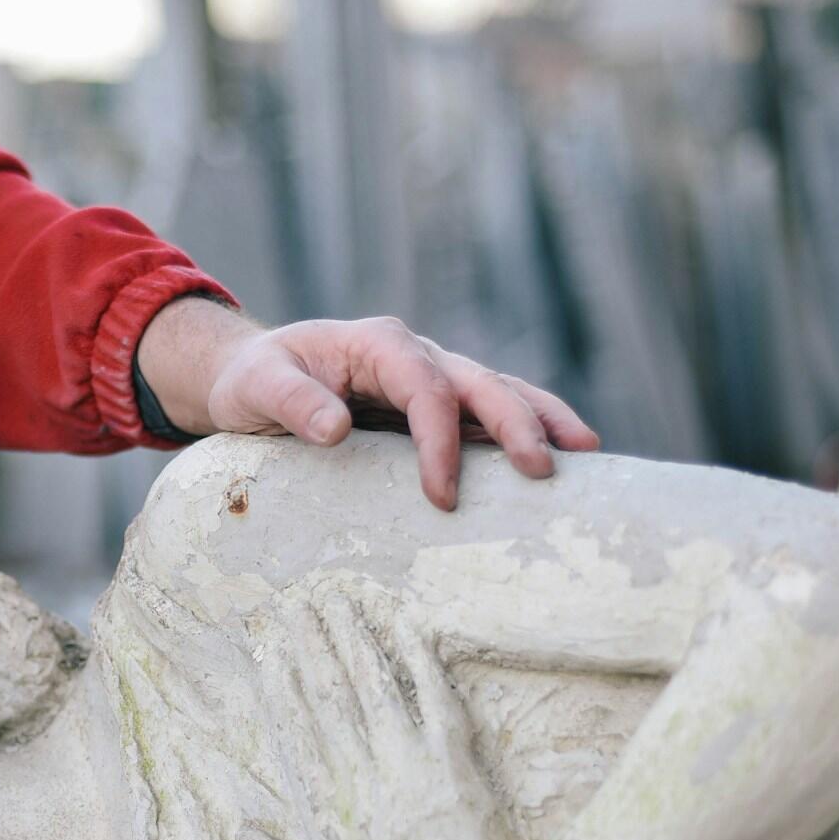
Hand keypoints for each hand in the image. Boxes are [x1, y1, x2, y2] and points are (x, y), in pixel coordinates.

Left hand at [136, 299, 597, 509]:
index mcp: (376, 343)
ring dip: (542, 418)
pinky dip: (525, 429)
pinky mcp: (437, 403)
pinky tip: (560, 456)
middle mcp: (414, 353)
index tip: (441, 496)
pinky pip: (487, 413)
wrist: (253, 376)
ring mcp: (431, 374)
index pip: (424, 388)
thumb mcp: (254, 388)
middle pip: (478, 381)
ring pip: (499, 390)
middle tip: (543, 471)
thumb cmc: (252, 381)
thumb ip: (290, 402)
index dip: (439, 440)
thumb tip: (336, 428)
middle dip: (516, 423)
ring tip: (586, 452)